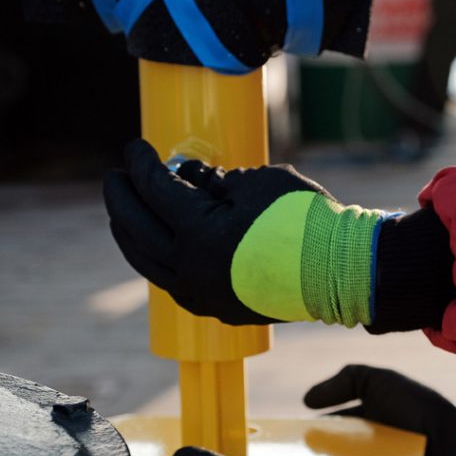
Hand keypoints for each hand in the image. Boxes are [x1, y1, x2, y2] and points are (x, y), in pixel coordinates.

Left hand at [104, 139, 386, 326]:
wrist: (339, 271)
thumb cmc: (304, 221)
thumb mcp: (258, 183)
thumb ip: (214, 180)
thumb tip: (187, 176)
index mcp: (198, 232)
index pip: (155, 191)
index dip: (141, 164)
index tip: (135, 147)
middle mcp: (190, 268)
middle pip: (138, 228)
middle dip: (122, 199)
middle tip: (116, 177)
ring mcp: (201, 293)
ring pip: (148, 262)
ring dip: (130, 235)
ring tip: (122, 214)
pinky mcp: (216, 308)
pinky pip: (171, 282)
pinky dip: (155, 261)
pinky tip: (155, 249)